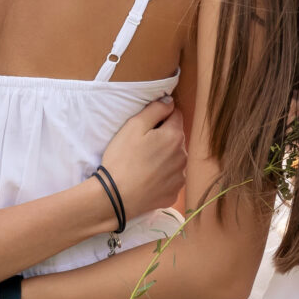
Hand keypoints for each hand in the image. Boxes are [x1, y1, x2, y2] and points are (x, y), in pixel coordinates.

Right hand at [97, 96, 186, 217]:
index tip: (146, 126)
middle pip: (176, 138)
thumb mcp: (134, 126)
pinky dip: (162, 177)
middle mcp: (183, 156)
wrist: (116, 197)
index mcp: (175, 136)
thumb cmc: (122, 158)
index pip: (176, 115)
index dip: (160, 116)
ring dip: (164, 157)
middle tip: (141, 146)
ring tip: (143, 164)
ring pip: (175, 159)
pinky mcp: (174, 194)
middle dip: (163, 137)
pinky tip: (147, 179)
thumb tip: (169, 101)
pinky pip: (171, 179)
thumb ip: (155, 109)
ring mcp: (180, 177)